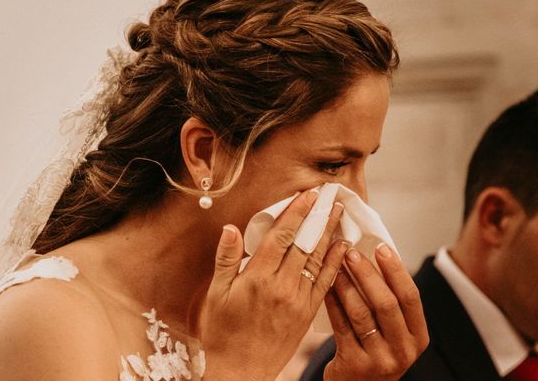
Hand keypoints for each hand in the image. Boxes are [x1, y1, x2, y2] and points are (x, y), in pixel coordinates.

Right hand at [201, 190, 348, 380]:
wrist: (241, 370)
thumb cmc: (222, 332)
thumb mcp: (216, 294)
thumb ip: (226, 259)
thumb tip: (231, 228)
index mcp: (257, 278)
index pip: (281, 237)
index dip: (296, 212)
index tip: (307, 194)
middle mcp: (281, 286)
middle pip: (304, 243)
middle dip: (318, 216)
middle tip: (330, 194)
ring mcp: (297, 300)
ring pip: (318, 260)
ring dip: (330, 233)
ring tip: (339, 212)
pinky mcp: (307, 313)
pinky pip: (325, 283)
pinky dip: (335, 262)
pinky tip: (343, 247)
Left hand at [323, 245, 428, 380]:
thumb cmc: (375, 350)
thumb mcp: (393, 332)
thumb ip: (389, 302)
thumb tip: (374, 254)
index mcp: (418, 337)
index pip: (410, 297)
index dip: (396, 270)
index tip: (381, 247)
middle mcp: (404, 350)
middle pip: (386, 303)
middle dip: (367, 274)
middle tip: (351, 252)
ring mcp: (380, 360)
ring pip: (361, 314)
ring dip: (346, 285)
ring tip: (335, 265)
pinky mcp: (354, 365)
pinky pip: (340, 326)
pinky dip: (332, 303)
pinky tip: (325, 286)